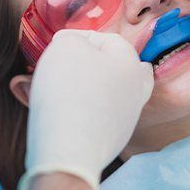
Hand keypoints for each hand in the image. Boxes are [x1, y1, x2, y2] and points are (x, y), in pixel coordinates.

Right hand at [18, 30, 153, 189]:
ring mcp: (126, 118)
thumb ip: (71, 38)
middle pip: (112, 67)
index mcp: (131, 64)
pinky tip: (60, 112)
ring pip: (104, 92)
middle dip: (85, 64)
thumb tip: (72, 45)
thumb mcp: (65, 47)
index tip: (56, 46)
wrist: (68, 150)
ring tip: (54, 89)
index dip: (78, 38)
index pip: (106, 39)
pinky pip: (95, 115)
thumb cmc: (68, 92)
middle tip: (61, 67)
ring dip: (82, 87)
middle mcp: (136, 90)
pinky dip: (80, 110)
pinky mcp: (111, 140)